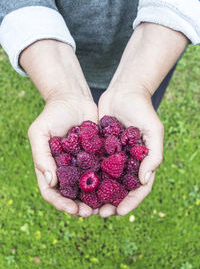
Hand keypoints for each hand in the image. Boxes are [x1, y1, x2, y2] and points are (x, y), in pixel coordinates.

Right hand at [28, 94, 98, 216]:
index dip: (62, 203)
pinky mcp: (96, 155)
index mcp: (50, 167)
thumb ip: (41, 156)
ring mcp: (82, 163)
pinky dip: (108, 182)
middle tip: (93, 213)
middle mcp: (66, 169)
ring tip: (107, 206)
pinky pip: (102, 171)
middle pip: (72, 195)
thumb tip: (50, 181)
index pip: (52, 192)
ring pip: (89, 187)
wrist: (73, 98)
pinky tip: (118, 188)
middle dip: (82, 206)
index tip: (74, 210)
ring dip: (96, 199)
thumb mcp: (39, 133)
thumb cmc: (52, 114)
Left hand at [98, 88, 163, 216]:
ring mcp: (112, 156)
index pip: (139, 188)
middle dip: (111, 203)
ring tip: (86, 205)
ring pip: (104, 180)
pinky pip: (92, 164)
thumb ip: (154, 155)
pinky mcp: (98, 148)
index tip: (120, 212)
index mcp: (141, 162)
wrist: (124, 92)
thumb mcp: (154, 130)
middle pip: (119, 189)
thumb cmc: (142, 109)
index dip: (131, 201)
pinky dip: (86, 175)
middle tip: (100, 213)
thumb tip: (144, 180)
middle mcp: (126, 162)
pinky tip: (76, 184)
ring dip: (96, 194)